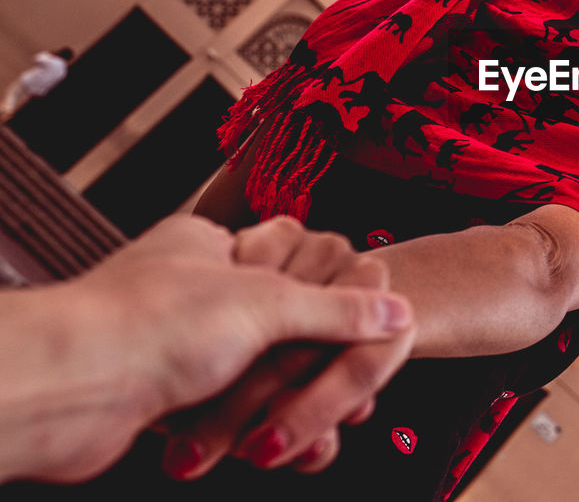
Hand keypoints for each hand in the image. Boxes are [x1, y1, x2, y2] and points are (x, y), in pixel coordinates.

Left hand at [162, 217, 414, 477]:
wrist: (64, 391)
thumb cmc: (153, 326)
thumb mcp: (268, 304)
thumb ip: (340, 309)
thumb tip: (398, 310)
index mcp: (213, 245)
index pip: (296, 264)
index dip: (334, 308)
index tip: (363, 338)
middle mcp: (193, 287)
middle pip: (281, 328)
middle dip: (314, 372)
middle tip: (352, 400)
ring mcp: (176, 341)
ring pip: (257, 375)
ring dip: (288, 409)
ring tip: (314, 437)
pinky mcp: (164, 393)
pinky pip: (229, 410)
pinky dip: (256, 431)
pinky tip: (277, 450)